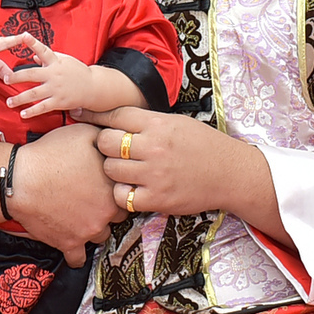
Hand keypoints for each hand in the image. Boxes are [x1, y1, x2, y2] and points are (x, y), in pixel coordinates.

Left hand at [3, 36, 108, 120]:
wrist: (93, 87)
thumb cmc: (78, 72)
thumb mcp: (65, 60)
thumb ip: (48, 58)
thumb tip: (34, 55)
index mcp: (55, 62)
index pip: (43, 50)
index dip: (33, 42)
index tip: (24, 35)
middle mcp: (54, 74)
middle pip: (32, 74)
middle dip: (17, 77)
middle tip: (5, 78)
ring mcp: (56, 89)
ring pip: (34, 93)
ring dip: (20, 98)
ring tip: (9, 102)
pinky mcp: (59, 101)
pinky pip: (43, 107)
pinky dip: (32, 111)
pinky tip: (23, 114)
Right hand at [3, 122, 115, 262]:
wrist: (20, 179)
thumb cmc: (50, 154)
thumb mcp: (84, 133)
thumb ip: (108, 138)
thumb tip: (118, 139)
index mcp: (112, 185)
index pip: (128, 191)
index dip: (117, 187)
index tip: (108, 185)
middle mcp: (106, 211)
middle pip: (118, 216)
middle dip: (108, 209)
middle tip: (93, 199)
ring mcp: (89, 230)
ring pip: (101, 235)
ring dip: (93, 227)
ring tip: (80, 216)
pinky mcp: (69, 243)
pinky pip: (78, 258)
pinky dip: (75, 254)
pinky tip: (72, 243)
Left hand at [96, 106, 259, 219]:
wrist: (230, 173)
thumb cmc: (203, 146)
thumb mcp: (176, 123)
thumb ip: (146, 121)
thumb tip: (112, 117)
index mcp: (158, 123)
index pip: (114, 115)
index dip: (96, 116)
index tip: (82, 115)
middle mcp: (154, 147)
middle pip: (105, 142)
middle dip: (104, 145)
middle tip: (111, 150)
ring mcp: (154, 174)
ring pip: (110, 169)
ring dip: (112, 170)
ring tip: (124, 170)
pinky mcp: (157, 199)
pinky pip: (122, 197)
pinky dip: (122, 194)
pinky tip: (132, 189)